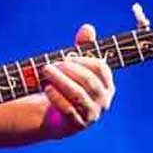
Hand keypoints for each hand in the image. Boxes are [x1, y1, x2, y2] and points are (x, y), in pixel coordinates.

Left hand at [41, 23, 115, 137]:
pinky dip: (57, 98)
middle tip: (48, 65)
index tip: (66, 57)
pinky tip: (47, 89)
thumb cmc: (68, 84)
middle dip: (67, 70)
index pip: (101, 69)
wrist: (54, 114)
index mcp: (107, 84)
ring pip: (78, 96)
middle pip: (88, 81)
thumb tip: (88, 28)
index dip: (83, 61)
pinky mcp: (78, 125)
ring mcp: (92, 114)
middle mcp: (104, 100)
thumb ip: (82, 47)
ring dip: (60, 81)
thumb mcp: (75, 65)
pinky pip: (69, 111)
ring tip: (45, 72)